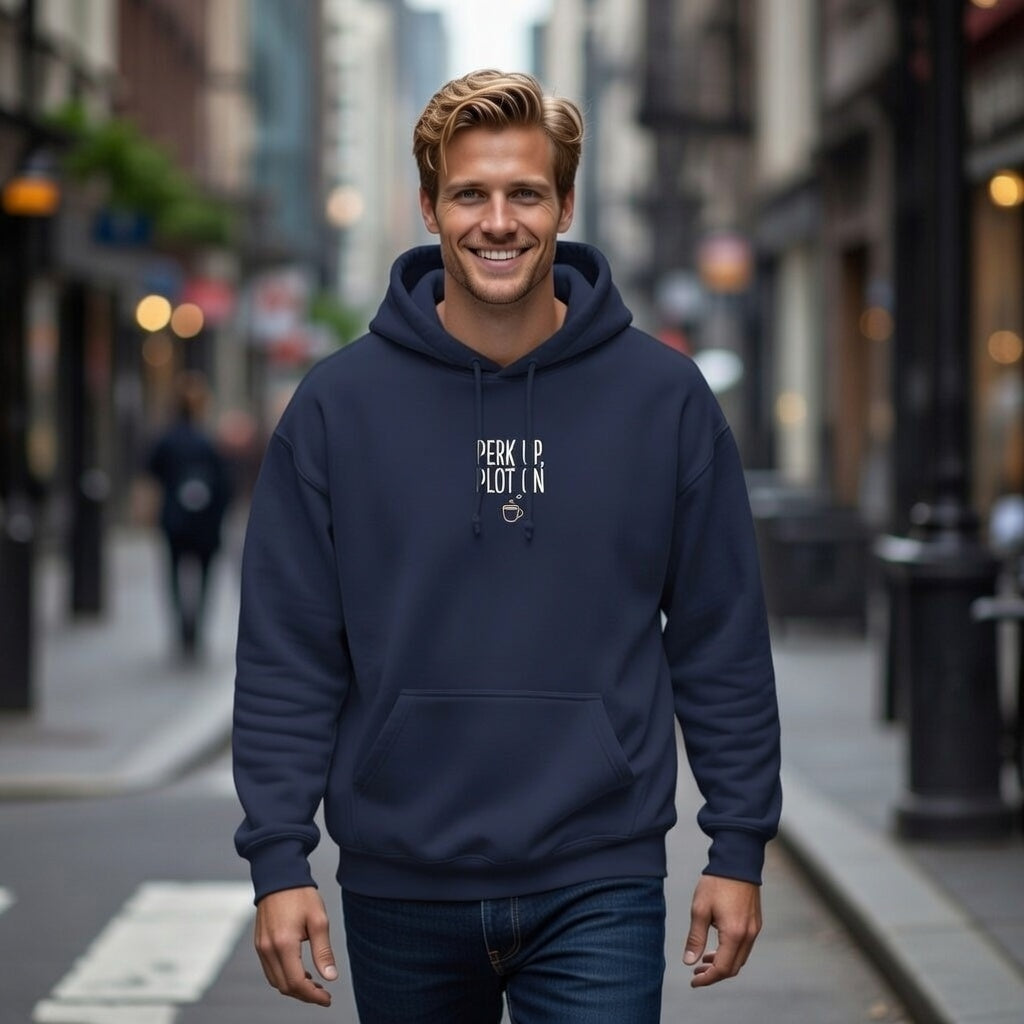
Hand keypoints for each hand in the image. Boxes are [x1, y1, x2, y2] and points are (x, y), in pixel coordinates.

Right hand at [254, 886, 337, 1005]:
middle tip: (323, 993)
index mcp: (284, 944)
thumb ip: (323, 951)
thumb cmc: (301, 894)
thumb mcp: (318, 920)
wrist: (279, 875)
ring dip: (293, 987)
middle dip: (304, 995)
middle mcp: (268, 949)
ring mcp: (261, 947)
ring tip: (314, 984)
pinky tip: (299, 971)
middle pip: (284, 986)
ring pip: (275, 981)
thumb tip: (330, 977)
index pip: (296, 983)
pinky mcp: (259, 943)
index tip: (327, 998)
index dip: (312, 996)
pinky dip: (284, 976)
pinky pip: (270, 969)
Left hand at [683, 874, 761, 987]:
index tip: (693, 981)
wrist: (737, 860)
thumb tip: (689, 961)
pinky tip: (717, 946)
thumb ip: (695, 938)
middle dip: (715, 974)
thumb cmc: (716, 883)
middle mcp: (748, 935)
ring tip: (704, 960)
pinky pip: (744, 946)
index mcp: (734, 934)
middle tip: (696, 972)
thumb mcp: (700, 909)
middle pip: (734, 967)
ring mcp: (754, 929)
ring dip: (723, 963)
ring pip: (740, 958)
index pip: (723, 968)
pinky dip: (731, 952)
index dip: (707, 978)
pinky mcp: (755, 922)